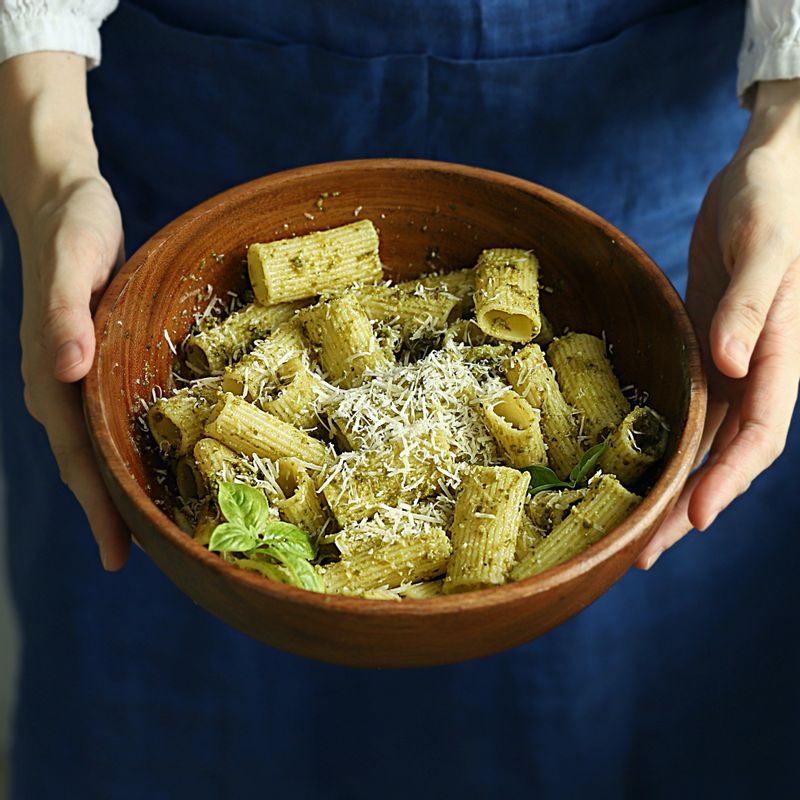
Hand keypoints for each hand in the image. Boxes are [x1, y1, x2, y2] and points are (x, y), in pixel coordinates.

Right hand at [18, 176, 129, 569]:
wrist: (68, 205)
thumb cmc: (73, 229)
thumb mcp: (72, 260)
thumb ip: (62, 313)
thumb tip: (64, 370)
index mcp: (53, 374)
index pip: (76, 455)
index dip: (99, 506)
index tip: (123, 555)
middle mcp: (64, 386)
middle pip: (89, 460)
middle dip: (115, 510)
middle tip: (152, 553)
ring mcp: (81, 377)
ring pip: (101, 444)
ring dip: (124, 484)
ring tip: (159, 521)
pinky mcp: (101, 363)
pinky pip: (115, 416)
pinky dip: (134, 445)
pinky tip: (159, 458)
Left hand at [637, 80, 799, 568]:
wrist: (763, 173)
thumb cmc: (774, 201)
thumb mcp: (765, 245)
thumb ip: (751, 305)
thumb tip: (728, 362)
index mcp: (782, 354)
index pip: (759, 433)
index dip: (728, 478)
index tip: (696, 517)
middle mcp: (757, 371)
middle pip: (724, 455)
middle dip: (688, 506)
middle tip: (644, 553)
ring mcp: (730, 364)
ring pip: (702, 441)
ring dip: (671, 487)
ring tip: (634, 529)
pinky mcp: (704, 348)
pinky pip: (687, 408)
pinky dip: (664, 442)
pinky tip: (637, 466)